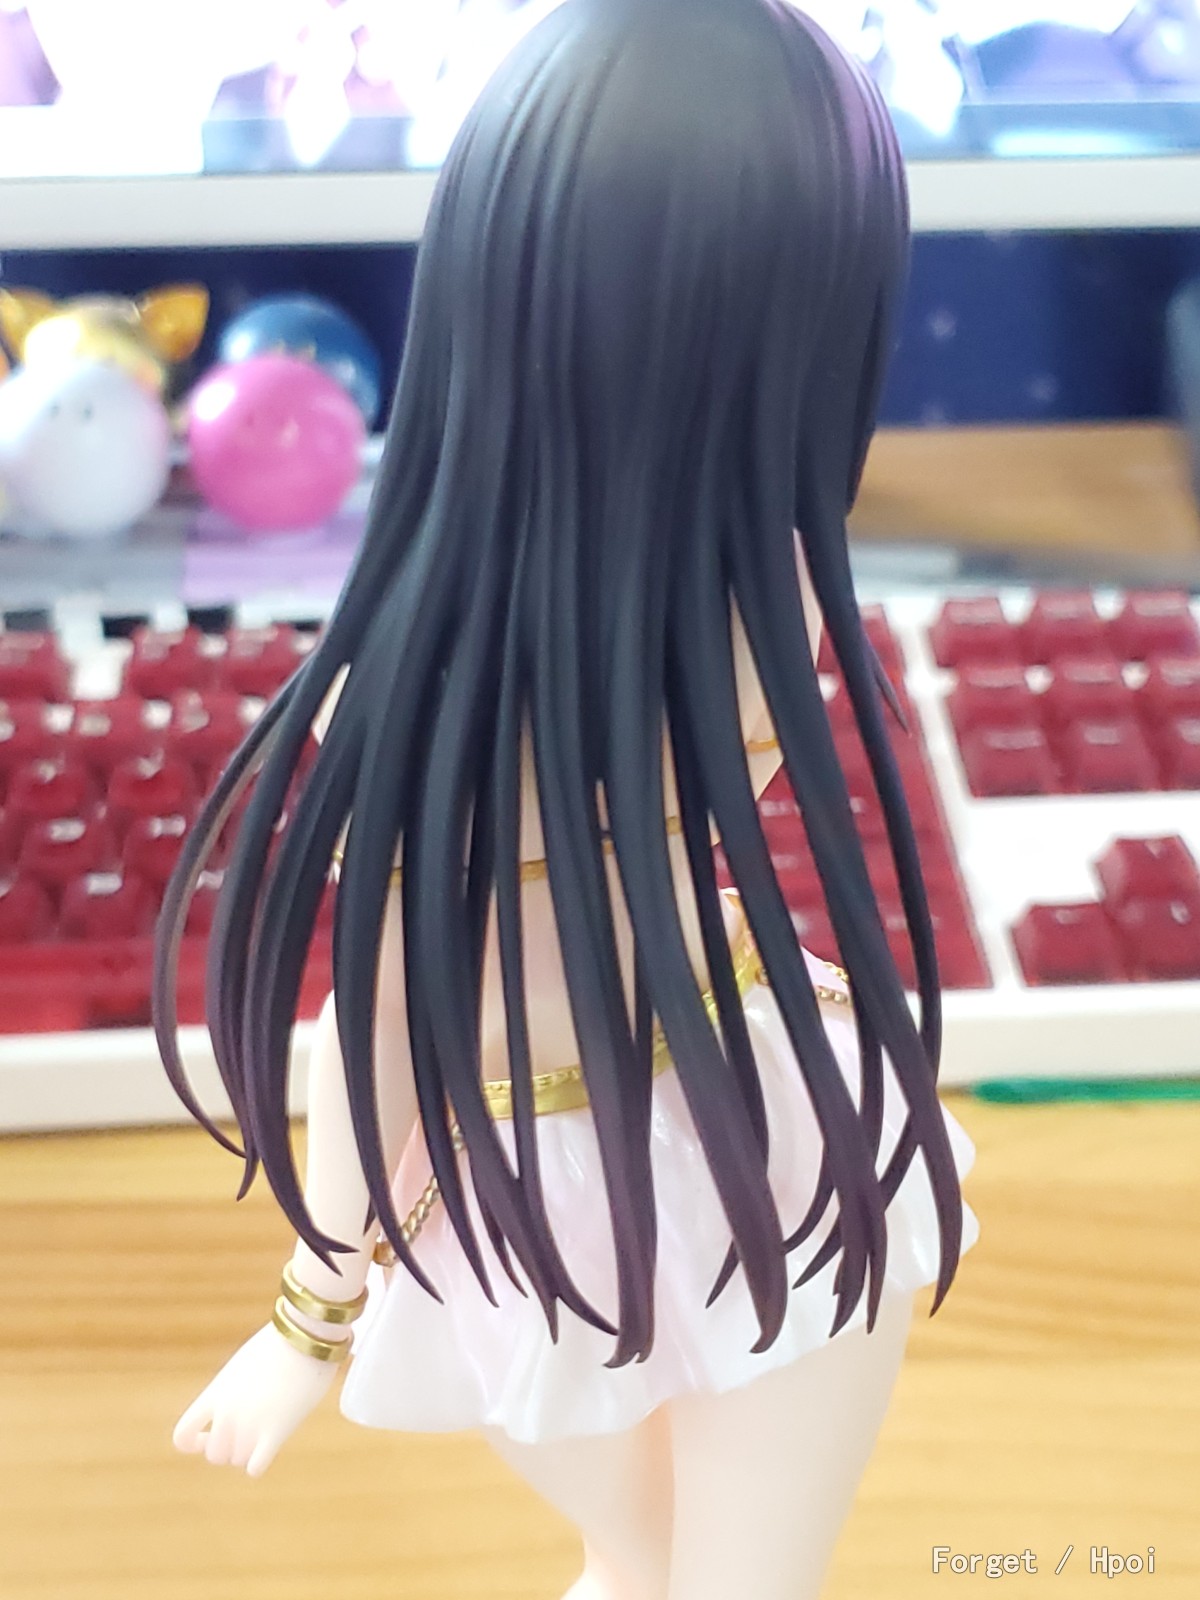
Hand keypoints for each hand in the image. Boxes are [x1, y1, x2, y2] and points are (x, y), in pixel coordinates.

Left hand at [173, 1322, 342, 1476]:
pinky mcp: (275, 1432)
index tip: (207, 1436)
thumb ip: (230, 1393)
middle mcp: (226, 1413)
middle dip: (229, 1447)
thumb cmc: (278, 1345)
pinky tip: (271, 1445)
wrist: (305, 1335)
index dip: (192, 1443)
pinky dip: (260, 1463)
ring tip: (265, 1427)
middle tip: (249, 1430)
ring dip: (249, 1451)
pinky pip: (255, 1468)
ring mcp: (249, 1424)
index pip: (183, 1435)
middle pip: (215, 1454)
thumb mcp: (241, 1367)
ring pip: (237, 1460)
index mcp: (215, 1393)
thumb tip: (229, 1414)